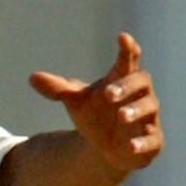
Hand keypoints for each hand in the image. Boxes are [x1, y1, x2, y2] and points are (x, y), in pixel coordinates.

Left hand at [30, 32, 163, 173]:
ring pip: (149, 107)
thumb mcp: (75, 101)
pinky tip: (130, 146)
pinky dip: (142, 142)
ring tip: (121, 116)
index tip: (123, 37)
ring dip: (136, 110)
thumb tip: (33, 78)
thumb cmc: (94, 115)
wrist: (104, 148)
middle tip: (108, 93)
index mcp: (122, 80)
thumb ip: (58, 89)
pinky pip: (152, 139)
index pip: (128, 60)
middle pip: (141, 81)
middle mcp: (139, 95)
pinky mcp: (152, 140)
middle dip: (127, 86)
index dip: (128, 48)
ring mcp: (148, 117)